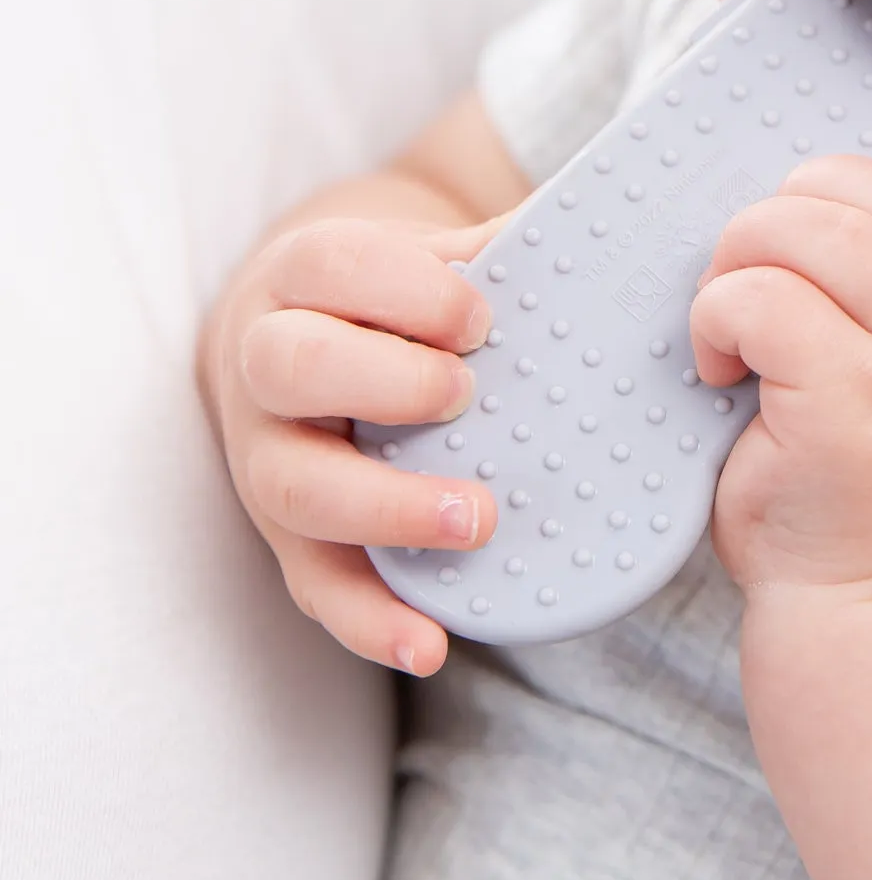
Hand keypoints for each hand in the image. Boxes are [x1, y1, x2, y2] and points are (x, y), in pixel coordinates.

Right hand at [199, 216, 502, 673]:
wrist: (296, 335)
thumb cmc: (387, 298)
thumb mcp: (428, 257)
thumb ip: (497, 250)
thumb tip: (599, 235)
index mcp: (303, 276)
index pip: (332, 264)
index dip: (406, 290)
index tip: (481, 318)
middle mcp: (263, 366)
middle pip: (290, 367)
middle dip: (386, 384)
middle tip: (465, 397)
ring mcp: (266, 459)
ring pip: (296, 489)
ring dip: (387, 509)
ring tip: (478, 519)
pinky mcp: (284, 540)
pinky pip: (315, 586)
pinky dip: (371, 621)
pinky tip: (432, 644)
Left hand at [690, 146, 871, 595]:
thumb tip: (817, 190)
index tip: (851, 240)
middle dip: (788, 210)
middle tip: (754, 273)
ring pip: (817, 230)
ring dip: (745, 251)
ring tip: (730, 312)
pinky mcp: (852, 409)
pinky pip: (763, 299)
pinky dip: (718, 313)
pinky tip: (721, 365)